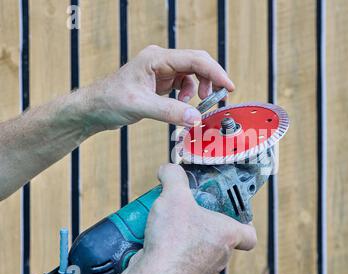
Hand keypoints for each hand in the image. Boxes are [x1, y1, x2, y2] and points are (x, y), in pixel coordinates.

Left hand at [82, 45, 234, 130]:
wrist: (94, 108)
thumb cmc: (110, 101)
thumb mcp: (140, 106)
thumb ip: (169, 111)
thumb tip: (196, 118)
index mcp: (156, 58)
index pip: (194, 60)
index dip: (215, 72)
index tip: (229, 86)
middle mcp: (160, 61)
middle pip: (196, 64)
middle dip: (211, 79)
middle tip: (219, 97)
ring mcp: (161, 71)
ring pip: (192, 75)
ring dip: (199, 89)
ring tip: (195, 105)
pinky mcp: (160, 82)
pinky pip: (184, 85)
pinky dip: (188, 95)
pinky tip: (182, 105)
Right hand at [96, 164, 256, 273]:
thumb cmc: (174, 240)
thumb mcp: (174, 195)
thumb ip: (174, 176)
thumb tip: (168, 169)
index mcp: (227, 235)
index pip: (249, 234)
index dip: (244, 223)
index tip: (234, 214)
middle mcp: (220, 256)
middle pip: (220, 238)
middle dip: (204, 225)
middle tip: (190, 212)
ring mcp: (203, 270)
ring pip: (200, 251)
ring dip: (187, 239)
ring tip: (169, 225)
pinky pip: (181, 261)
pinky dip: (172, 252)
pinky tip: (157, 241)